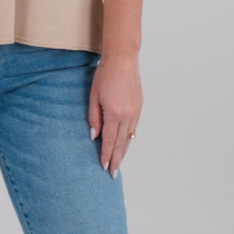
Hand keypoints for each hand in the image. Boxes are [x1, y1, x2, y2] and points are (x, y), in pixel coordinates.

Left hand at [88, 52, 141, 177]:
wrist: (123, 59)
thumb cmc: (105, 75)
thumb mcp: (94, 96)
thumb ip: (94, 118)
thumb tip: (94, 136)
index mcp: (114, 113)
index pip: (110, 140)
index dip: (107, 155)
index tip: (105, 167)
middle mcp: (127, 115)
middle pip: (122, 143)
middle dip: (117, 159)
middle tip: (114, 174)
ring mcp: (135, 111)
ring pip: (129, 137)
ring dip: (124, 151)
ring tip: (120, 163)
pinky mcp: (139, 106)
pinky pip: (134, 128)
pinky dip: (129, 138)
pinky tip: (126, 144)